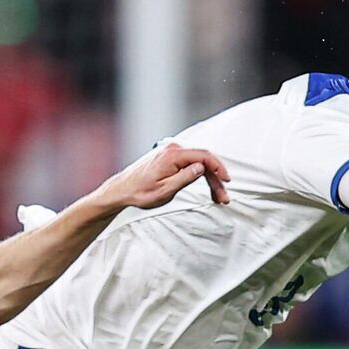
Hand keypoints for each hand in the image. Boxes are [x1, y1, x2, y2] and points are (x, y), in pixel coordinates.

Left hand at [95, 141, 228, 212]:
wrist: (122, 191)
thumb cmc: (140, 193)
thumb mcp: (165, 190)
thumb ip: (185, 177)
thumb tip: (202, 168)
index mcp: (173, 156)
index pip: (204, 156)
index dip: (218, 168)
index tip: (227, 180)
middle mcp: (173, 150)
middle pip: (203, 161)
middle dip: (216, 180)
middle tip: (224, 198)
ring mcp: (171, 154)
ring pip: (198, 164)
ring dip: (209, 180)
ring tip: (217, 198)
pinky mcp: (169, 160)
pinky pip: (190, 165)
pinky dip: (200, 176)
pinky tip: (206, 188)